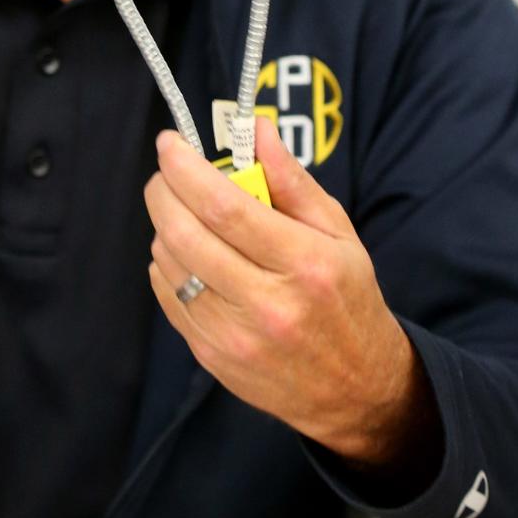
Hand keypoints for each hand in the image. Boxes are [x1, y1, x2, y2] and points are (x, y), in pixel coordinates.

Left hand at [144, 117, 430, 465]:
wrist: (354, 388)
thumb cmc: (346, 300)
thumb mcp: (338, 234)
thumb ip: (292, 180)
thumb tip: (256, 129)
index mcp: (305, 265)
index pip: (226, 208)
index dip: (187, 170)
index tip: (169, 143)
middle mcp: (267, 304)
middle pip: (186, 235)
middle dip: (163, 192)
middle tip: (166, 172)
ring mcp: (234, 336)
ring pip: (170, 264)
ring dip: (165, 226)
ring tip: (186, 214)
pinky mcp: (211, 356)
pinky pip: (168, 295)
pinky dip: (167, 262)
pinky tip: (190, 253)